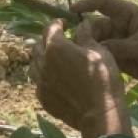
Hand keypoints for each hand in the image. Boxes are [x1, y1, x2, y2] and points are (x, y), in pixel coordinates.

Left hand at [31, 19, 131, 137]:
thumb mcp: (99, 51)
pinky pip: (39, 82)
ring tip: (56, 60)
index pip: (50, 28)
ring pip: (35, 64)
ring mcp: (41, 82)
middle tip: (60, 42)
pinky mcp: (42, 98)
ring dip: (43, 58)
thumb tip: (82, 24)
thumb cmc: (102, 79)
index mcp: (56, 47)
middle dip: (48, 40)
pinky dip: (45, 76)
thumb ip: (85, 36)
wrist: (100, 114)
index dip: (57, 23)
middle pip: (38, 46)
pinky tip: (56, 79)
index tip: (64, 23)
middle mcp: (43, 63)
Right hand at [73, 0, 137, 94]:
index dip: (87, 3)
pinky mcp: (117, 59)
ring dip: (89, 48)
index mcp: (128, 14)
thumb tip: (98, 48)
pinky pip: (101, 57)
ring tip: (85, 58)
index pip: (103, 2)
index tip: (72, 10)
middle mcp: (119, 26)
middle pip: (95, 25)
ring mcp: (117, 43)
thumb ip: (123, 45)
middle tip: (82, 46)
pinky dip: (94, 60)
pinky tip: (89, 67)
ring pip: (95, 42)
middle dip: (86, 33)